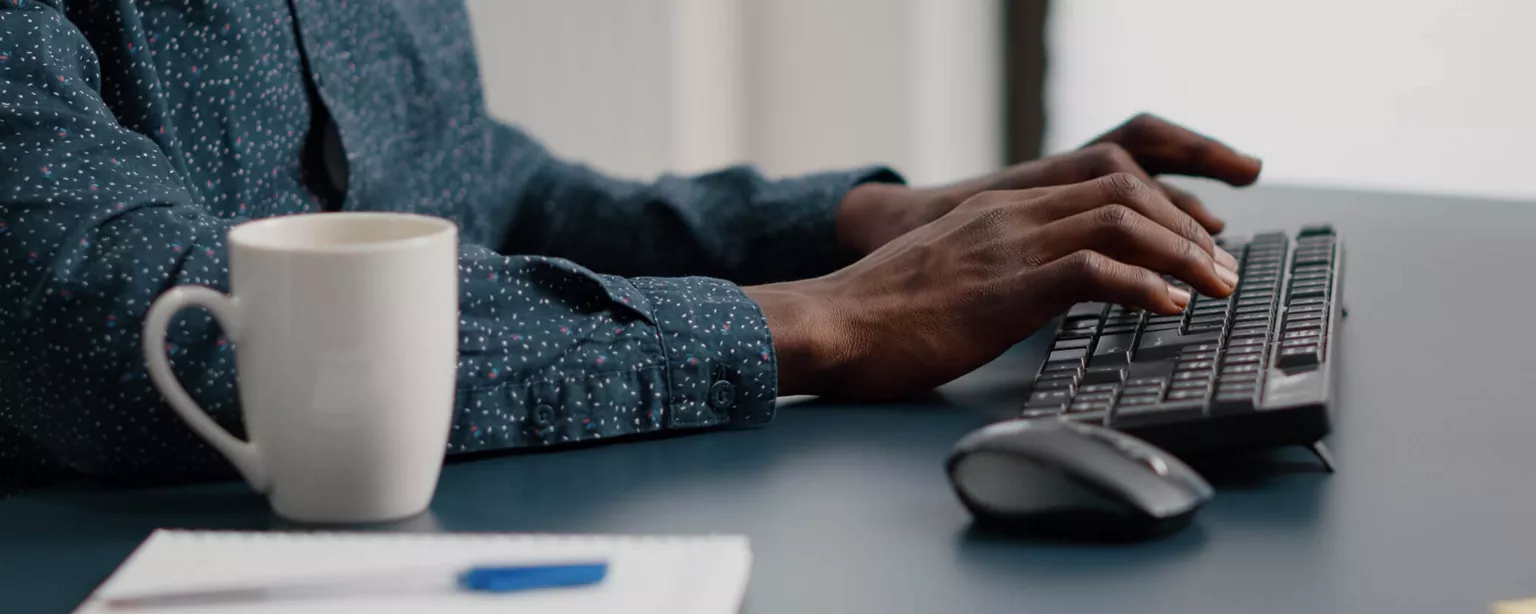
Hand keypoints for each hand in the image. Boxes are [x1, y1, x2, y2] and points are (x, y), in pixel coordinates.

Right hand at [752, 172, 1238, 399]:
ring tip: (1214, 285)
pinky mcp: (1006, 288)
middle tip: (1221, 267)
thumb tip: (1028, 300)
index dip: (1159, 211)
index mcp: (997, 211)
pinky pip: (1093, 272)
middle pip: (1125, 194)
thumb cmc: (876, 317)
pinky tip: (1169, 305)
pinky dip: (1143, 285)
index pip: (1101, 186)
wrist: (829, 325)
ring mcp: (1008, 247)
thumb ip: (990, 271)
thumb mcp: (944, 277)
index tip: (1191, 247)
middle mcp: (1010, 216)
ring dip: (1181, 253)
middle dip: (1185, 227)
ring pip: (1121, 223)